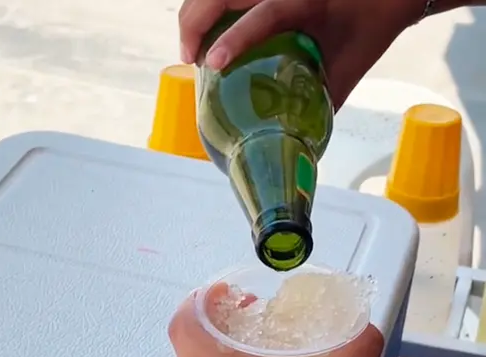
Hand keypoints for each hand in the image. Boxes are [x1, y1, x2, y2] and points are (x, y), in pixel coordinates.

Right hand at [178, 0, 422, 107]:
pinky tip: (205, 31)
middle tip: (191, 60)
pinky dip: (205, 9)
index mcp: (305, 3)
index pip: (262, 14)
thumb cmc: (370, 24)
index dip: (233, 38)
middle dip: (192, 25)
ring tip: (192, 47)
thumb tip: (299, 138)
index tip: (214, 64)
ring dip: (193, 15)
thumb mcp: (350, 63)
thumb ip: (322, 96)